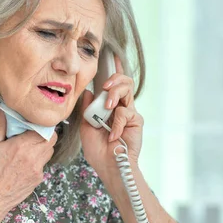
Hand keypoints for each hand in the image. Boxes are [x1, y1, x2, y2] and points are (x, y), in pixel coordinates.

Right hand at [0, 108, 57, 217]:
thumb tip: (1, 109)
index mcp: (22, 147)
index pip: (45, 130)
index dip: (41, 124)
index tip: (33, 123)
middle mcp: (34, 158)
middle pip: (52, 140)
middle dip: (45, 133)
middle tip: (32, 132)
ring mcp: (38, 170)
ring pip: (49, 152)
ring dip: (43, 146)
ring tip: (28, 146)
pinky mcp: (38, 179)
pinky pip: (43, 164)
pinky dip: (38, 159)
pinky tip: (24, 161)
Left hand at [80, 56, 143, 175]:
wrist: (109, 167)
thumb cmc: (98, 151)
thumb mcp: (86, 127)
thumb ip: (87, 108)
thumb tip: (88, 91)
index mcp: (108, 107)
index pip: (113, 84)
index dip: (114, 69)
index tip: (112, 55)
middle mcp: (121, 107)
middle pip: (123, 81)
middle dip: (114, 79)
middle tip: (104, 87)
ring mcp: (130, 113)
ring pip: (127, 90)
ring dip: (115, 94)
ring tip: (107, 107)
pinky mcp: (136, 121)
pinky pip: (125, 113)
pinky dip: (116, 123)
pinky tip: (112, 135)